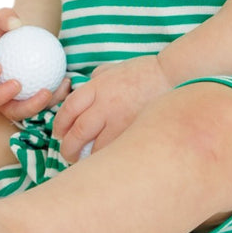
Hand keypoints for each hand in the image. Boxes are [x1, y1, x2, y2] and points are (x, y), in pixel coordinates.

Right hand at [0, 7, 71, 123]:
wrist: (24, 44)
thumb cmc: (10, 29)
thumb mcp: (5, 17)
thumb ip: (5, 16)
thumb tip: (14, 23)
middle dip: (2, 97)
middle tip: (18, 84)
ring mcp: (5, 103)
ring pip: (16, 111)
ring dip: (31, 106)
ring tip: (47, 91)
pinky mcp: (24, 107)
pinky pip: (37, 107)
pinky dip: (52, 98)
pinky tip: (65, 83)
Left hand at [51, 55, 171, 161]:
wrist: (172, 75)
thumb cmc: (144, 71)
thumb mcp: (114, 69)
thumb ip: (97, 78)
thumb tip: (87, 85)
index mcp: (97, 87)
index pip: (68, 109)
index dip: (59, 125)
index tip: (58, 134)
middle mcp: (105, 104)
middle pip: (77, 132)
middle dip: (67, 148)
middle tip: (67, 154)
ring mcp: (120, 120)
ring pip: (94, 147)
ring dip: (85, 158)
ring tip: (83, 163)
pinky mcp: (134, 132)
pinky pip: (114, 151)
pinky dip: (105, 159)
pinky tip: (104, 163)